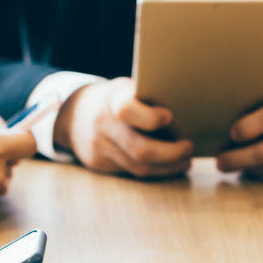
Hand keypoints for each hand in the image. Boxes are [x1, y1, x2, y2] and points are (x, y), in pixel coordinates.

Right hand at [52, 78, 192, 177]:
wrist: (73, 115)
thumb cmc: (114, 100)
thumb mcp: (126, 90)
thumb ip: (148, 99)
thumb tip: (189, 110)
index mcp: (113, 100)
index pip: (128, 110)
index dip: (150, 117)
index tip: (169, 116)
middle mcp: (104, 125)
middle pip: (140, 149)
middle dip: (171, 153)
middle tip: (189, 148)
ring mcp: (100, 147)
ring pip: (139, 167)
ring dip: (168, 167)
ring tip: (185, 161)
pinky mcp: (99, 164)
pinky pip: (132, 173)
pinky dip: (155, 171)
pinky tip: (169, 167)